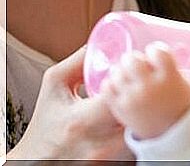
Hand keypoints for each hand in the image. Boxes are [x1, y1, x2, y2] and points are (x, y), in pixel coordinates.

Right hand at [7, 46, 132, 159]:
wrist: (37, 162)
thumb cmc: (46, 124)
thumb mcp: (54, 87)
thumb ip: (76, 63)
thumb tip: (100, 44)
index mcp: (80, 120)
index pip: (118, 97)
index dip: (130, 82)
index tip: (133, 73)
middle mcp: (96, 143)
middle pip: (136, 116)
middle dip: (143, 98)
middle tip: (144, 86)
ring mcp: (107, 158)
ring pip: (140, 132)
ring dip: (143, 115)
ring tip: (142, 102)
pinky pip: (135, 146)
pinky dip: (138, 131)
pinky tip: (134, 120)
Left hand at [99, 45, 189, 140]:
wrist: (172, 135)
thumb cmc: (179, 107)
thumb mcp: (184, 85)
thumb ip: (171, 68)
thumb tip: (163, 52)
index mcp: (169, 78)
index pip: (158, 52)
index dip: (155, 50)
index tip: (154, 53)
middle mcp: (150, 87)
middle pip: (133, 59)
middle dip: (134, 58)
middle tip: (137, 63)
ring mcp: (133, 97)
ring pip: (118, 71)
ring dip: (122, 70)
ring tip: (128, 75)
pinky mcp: (120, 108)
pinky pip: (107, 87)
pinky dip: (111, 83)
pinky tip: (119, 85)